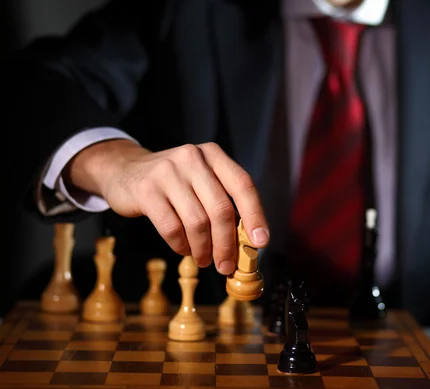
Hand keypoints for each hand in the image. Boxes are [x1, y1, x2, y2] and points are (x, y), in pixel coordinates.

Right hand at [64, 140, 269, 273]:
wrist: (124, 170)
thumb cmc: (173, 183)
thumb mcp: (200, 180)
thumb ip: (222, 203)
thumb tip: (247, 243)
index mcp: (213, 155)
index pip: (243, 185)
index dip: (256, 215)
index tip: (261, 242)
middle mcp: (193, 158)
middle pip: (221, 209)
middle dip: (227, 244)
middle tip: (226, 265)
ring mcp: (168, 172)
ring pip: (197, 222)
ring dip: (204, 248)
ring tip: (204, 259)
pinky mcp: (147, 190)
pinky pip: (172, 228)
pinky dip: (181, 246)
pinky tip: (184, 249)